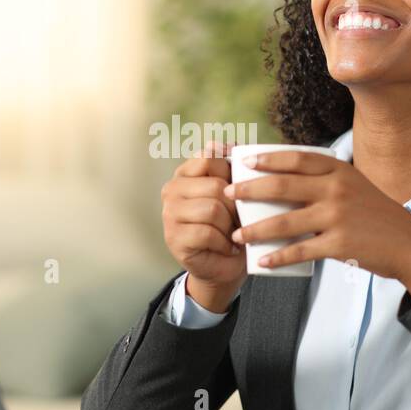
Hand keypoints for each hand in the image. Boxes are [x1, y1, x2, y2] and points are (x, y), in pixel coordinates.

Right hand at [161, 140, 245, 311]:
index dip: (232, 174)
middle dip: (236, 206)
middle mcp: (172, 190)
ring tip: (234, 234)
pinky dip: (224, 242)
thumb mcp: (234, 192)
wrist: (225, 266)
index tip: (240, 190)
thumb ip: (229, 167)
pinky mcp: (174, 238)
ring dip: (231, 226)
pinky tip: (227, 247)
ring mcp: (169, 214)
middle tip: (241, 220)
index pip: (209, 158)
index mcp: (185, 173)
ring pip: (212, 209)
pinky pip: (207, 233)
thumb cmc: (232, 225)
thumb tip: (226, 143)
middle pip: (215, 186)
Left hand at [223, 150, 410, 299]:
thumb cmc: (377, 216)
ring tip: (236, 234)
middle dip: (250, 189)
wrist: (410, 245)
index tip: (244, 162)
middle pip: (283, 185)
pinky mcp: (339, 243)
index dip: (267, 159)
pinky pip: (300, 250)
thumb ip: (326, 181)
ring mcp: (338, 216)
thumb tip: (286, 179)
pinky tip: (263, 261)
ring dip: (255, 228)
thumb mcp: (355, 186)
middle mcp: (337, 189)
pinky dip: (278, 257)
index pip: (296, 159)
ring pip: (285, 220)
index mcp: (339, 171)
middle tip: (227, 194)